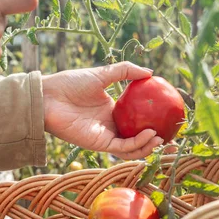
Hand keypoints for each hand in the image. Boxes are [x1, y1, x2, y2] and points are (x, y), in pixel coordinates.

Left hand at [42, 62, 163, 159]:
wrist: (48, 96)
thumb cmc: (70, 83)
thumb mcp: (102, 73)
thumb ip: (125, 71)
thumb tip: (149, 72)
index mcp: (112, 111)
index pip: (136, 120)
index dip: (151, 121)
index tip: (167, 116)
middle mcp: (111, 126)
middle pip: (137, 138)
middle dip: (154, 141)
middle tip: (170, 134)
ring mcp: (105, 135)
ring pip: (132, 147)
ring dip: (148, 145)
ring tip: (161, 137)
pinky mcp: (98, 143)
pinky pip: (122, 147)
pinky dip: (137, 143)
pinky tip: (148, 133)